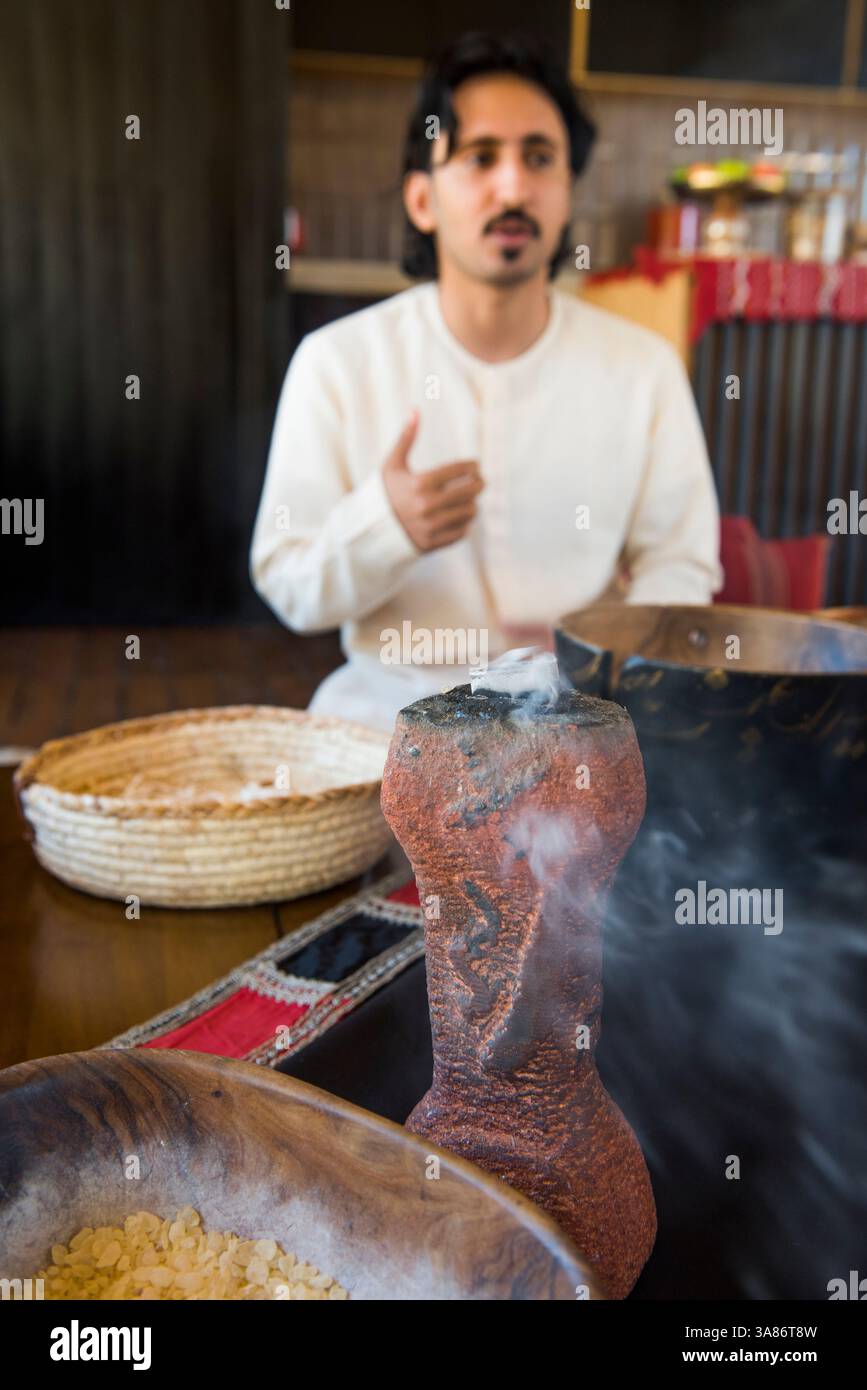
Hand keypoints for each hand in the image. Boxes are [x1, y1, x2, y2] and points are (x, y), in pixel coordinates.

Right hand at [382, 409, 483, 551]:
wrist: (370, 528)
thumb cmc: (385, 491)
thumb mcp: (393, 463)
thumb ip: (406, 438)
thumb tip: (415, 410)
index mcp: (419, 483)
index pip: (458, 471)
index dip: (472, 466)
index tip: (476, 465)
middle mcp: (426, 505)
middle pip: (469, 492)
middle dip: (479, 484)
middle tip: (481, 481)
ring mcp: (430, 526)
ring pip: (468, 513)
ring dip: (473, 505)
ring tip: (470, 500)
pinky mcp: (432, 543)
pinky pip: (461, 532)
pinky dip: (465, 524)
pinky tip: (462, 517)